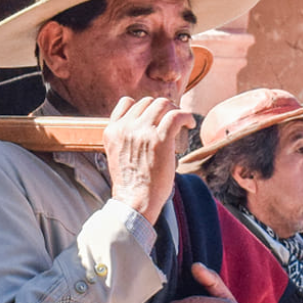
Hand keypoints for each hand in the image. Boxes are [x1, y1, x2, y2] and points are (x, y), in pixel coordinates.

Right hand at [103, 95, 196, 223]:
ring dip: (175, 110)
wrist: (134, 201)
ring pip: (163, 104)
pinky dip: (186, 116)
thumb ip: (125, 138)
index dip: (144, 107)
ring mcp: (142, 132)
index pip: (127, 102)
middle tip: (172, 120)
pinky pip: (176, 116)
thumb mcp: (117, 154)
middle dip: (162, 108)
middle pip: (147, 102)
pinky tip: (190, 123)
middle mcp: (125, 127)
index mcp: (112, 130)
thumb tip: (144, 128)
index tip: (154, 117)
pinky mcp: (160, 139)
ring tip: (182, 122)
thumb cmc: (131, 183)